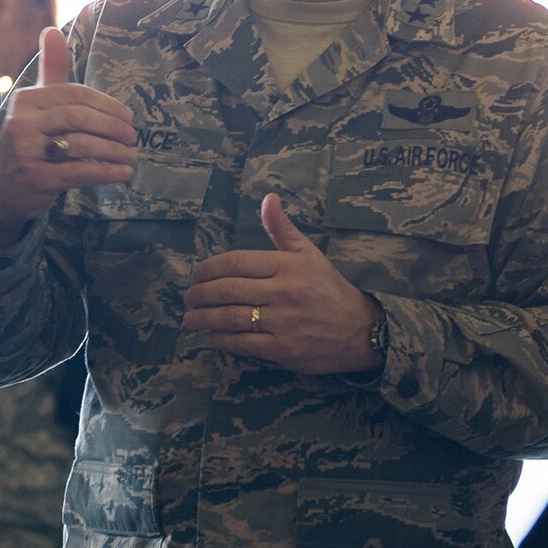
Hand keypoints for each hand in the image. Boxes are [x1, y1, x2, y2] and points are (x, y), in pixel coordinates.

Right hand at [0, 27, 137, 250]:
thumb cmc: (29, 141)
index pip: (73, 94)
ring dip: (113, 151)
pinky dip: (106, 172)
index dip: (106, 104)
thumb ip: (51, 70)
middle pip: (78, 117)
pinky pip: (79, 172)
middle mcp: (22, 123)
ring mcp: (27, 152)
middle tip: (133, 137)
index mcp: (25, 100)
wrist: (2, 188)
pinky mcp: (37, 178)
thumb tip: (52, 30)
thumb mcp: (36, 105)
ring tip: (132, 156)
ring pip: (81, 145)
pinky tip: (123, 173)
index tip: (128, 116)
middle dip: (112, 126)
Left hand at [182, 193, 384, 375]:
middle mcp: (284, 292)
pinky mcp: (282, 349)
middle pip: (228, 290)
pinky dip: (220, 339)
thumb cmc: (329, 289)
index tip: (196, 275)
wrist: (359, 330)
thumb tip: (268, 198)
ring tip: (189, 318)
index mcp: (287, 265)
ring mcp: (283, 322)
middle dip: (200, 294)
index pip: (237, 262)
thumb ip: (282, 229)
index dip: (209, 269)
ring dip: (202, 318)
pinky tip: (209, 336)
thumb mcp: (309, 254)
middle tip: (187, 298)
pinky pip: (242, 343)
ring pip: (230, 318)